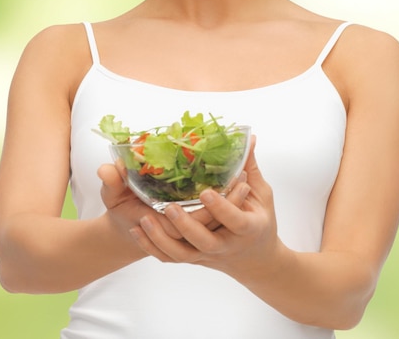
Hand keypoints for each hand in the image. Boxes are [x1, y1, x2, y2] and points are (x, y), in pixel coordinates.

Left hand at [128, 138, 280, 277]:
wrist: (256, 261)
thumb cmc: (261, 223)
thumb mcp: (261, 195)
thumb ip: (251, 167)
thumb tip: (249, 137)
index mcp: (247, 227)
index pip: (234, 220)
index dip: (221, 208)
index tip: (205, 192)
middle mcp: (225, 244)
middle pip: (203, 241)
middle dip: (185, 225)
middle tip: (168, 207)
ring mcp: (207, 254)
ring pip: (181, 254)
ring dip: (161, 239)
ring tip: (144, 218)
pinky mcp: (194, 258)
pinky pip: (170, 258)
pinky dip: (152, 246)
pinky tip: (137, 231)